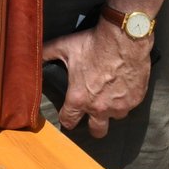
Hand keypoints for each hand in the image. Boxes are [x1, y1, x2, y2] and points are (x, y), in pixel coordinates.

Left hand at [40, 21, 153, 137]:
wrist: (125, 37)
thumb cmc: (94, 43)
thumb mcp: (64, 47)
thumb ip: (46, 54)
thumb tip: (32, 55)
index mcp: (79, 98)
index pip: (69, 121)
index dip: (67, 119)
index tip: (68, 115)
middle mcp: (100, 107)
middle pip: (97, 131)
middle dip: (93, 126)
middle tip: (92, 116)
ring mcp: (120, 105)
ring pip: (116, 117)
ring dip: (112, 109)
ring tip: (109, 94)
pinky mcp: (136, 99)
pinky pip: (130, 105)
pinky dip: (126, 98)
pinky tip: (123, 85)